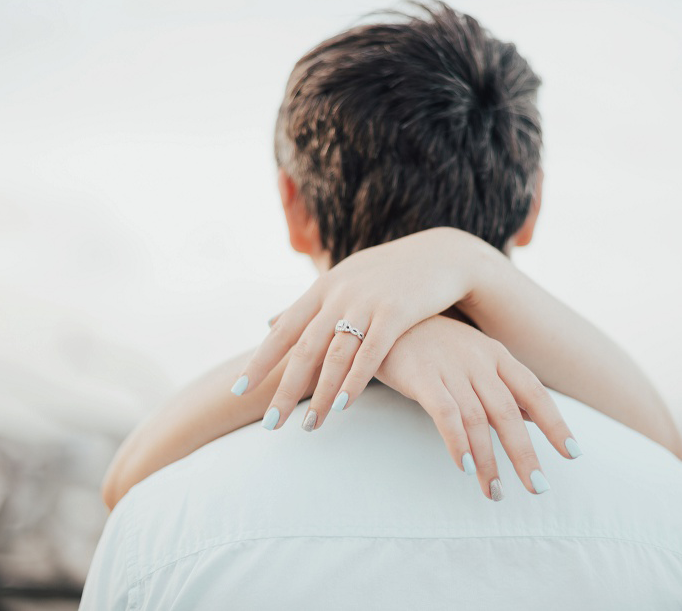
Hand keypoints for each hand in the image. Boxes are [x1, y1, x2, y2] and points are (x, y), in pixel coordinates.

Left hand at [231, 227, 497, 428]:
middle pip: (304, 349)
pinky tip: (343, 406)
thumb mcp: (344, 280)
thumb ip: (308, 305)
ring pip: (335, 356)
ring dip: (321, 395)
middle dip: (285, 389)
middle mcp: (339, 294)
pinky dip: (354, 382)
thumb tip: (269, 322)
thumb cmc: (389, 274)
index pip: (283, 329)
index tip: (238, 390)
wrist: (443, 255)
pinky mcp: (396, 312)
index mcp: (323, 288)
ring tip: (309, 426)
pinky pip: (370, 354)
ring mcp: (366, 302)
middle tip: (271, 425)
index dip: (260, 361)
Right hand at [373, 315, 579, 499]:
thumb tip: (534, 416)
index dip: (555, 423)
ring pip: (478, 420)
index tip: (572, 454)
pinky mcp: (422, 377)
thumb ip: (503, 386)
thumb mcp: (473, 357)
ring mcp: (451, 368)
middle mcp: (479, 361)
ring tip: (496, 492)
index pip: (534, 392)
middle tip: (538, 488)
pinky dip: (457, 443)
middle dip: (525, 454)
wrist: (384, 318)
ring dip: (489, 461)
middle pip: (509, 413)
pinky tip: (465, 468)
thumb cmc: (432, 343)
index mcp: (496, 356)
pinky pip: (446, 414)